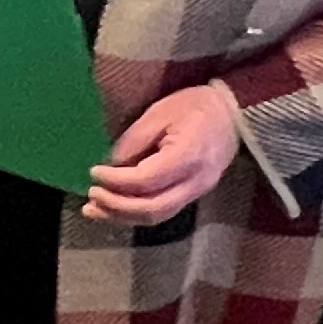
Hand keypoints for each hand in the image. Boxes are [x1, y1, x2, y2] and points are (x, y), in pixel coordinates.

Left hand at [86, 82, 236, 223]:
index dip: (117, 181)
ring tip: (93, 210)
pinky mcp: (193, 195)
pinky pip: (162, 211)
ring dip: (122, 216)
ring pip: (157, 216)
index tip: (95, 172)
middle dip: (116, 207)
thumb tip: (112, 165)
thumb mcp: (159, 113)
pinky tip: (114, 208)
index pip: (147, 180)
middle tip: (91, 195)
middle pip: (152, 209)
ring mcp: (197, 192)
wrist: (232, 114)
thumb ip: (134, 141)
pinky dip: (135, 213)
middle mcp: (195, 181)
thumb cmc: (195, 106)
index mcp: (188, 156)